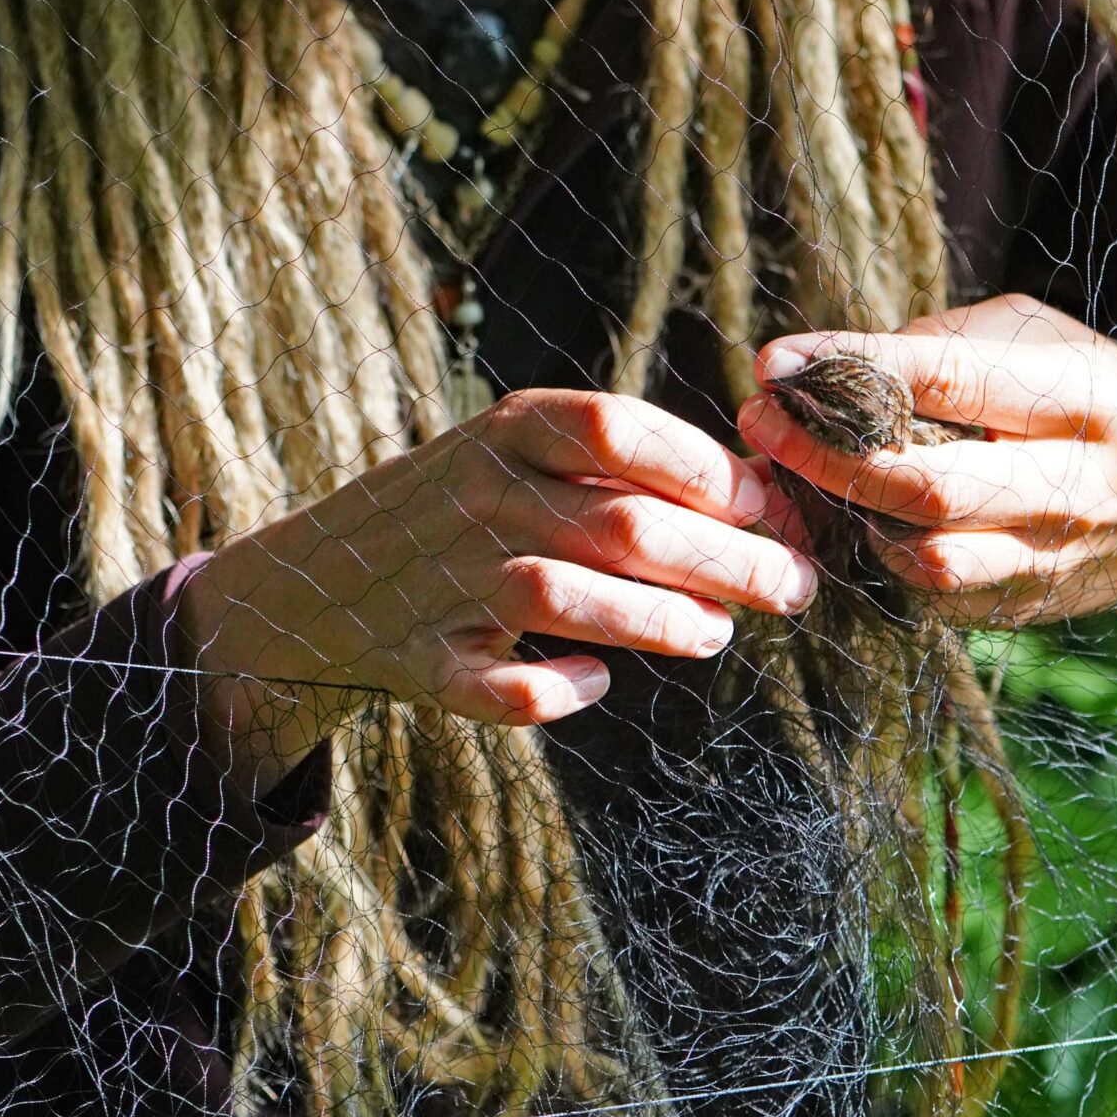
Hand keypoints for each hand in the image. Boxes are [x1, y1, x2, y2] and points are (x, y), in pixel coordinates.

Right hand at [177, 388, 816, 796]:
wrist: (321, 575)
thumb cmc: (473, 503)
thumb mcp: (528, 450)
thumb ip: (628, 464)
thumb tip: (767, 491)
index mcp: (510, 429)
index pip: (618, 428)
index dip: (705, 466)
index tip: (768, 502)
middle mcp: (478, 495)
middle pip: (619, 523)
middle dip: (726, 559)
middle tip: (795, 586)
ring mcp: (446, 581)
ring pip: (562, 597)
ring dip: (657, 620)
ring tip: (716, 632)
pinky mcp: (424, 662)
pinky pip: (494, 687)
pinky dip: (552, 688)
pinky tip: (597, 681)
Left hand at [735, 295, 1116, 633]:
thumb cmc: (1088, 395)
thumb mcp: (1042, 337)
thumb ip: (948, 343)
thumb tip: (840, 365)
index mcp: (1083, 394)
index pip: (951, 380)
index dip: (853, 370)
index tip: (775, 359)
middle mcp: (1075, 484)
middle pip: (928, 485)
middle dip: (826, 456)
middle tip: (759, 421)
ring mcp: (1053, 559)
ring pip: (928, 556)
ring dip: (846, 516)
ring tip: (795, 475)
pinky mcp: (1029, 611)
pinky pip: (934, 596)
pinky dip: (880, 558)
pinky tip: (848, 518)